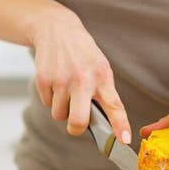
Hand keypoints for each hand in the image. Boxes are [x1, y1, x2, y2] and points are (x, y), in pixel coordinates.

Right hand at [30, 10, 130, 144]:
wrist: (57, 30)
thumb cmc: (83, 53)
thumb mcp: (100, 67)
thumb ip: (103, 93)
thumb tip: (104, 124)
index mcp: (102, 77)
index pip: (114, 105)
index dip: (120, 125)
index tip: (124, 140)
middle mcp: (83, 80)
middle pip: (78, 121)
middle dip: (76, 129)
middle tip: (76, 125)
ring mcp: (61, 80)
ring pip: (59, 115)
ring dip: (62, 109)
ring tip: (66, 89)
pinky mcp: (44, 79)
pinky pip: (47, 104)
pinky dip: (51, 98)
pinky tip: (55, 81)